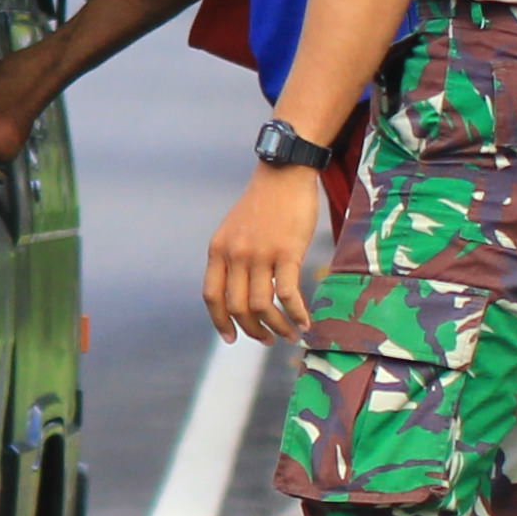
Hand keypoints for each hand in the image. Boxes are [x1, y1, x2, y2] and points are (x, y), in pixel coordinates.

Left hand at [203, 160, 328, 342]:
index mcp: (218, 251)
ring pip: (260, 305)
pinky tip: (305, 321)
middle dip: (251, 330)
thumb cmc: (264, 204)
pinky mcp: (287, 252)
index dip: (220, 322)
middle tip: (266, 340)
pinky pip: (287, 294)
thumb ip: (232, 257)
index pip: (211, 297)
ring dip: (275, 327)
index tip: (231, 338)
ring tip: (288, 334)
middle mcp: (235, 255)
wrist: (284, 174)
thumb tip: (239, 290)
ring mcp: (260, 254)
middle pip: (235, 307)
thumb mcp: (234, 230)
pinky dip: (296, 313)